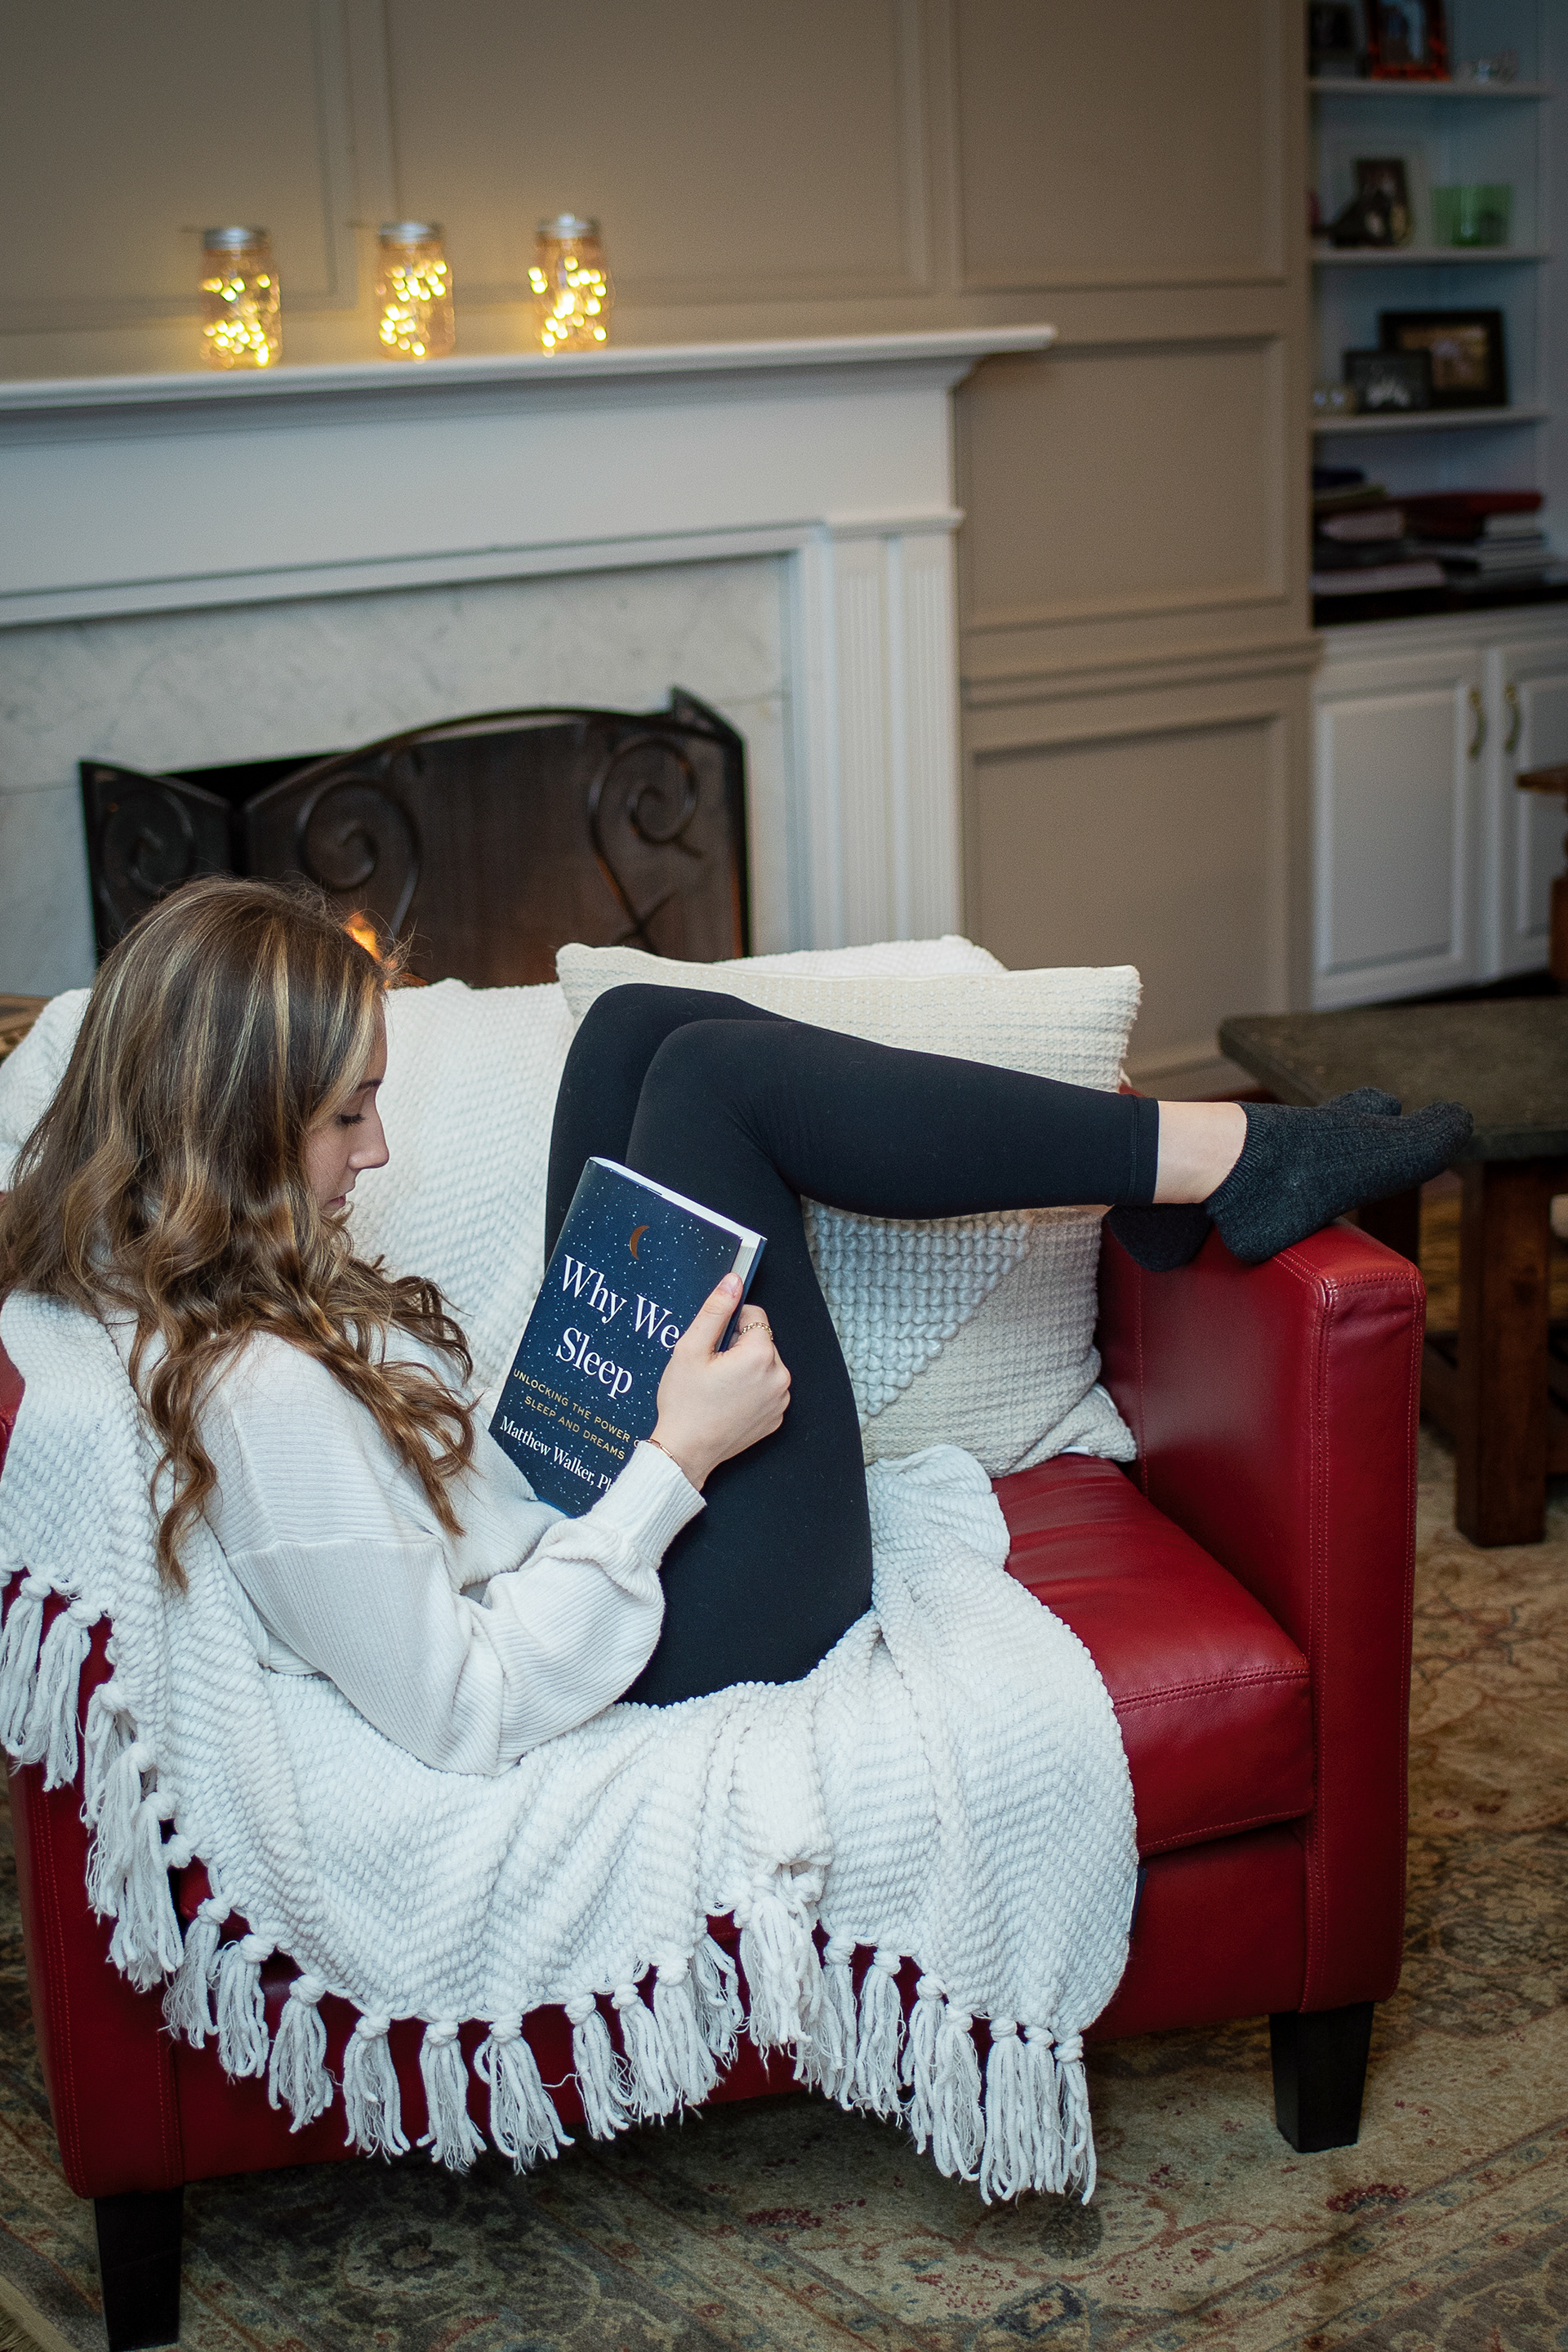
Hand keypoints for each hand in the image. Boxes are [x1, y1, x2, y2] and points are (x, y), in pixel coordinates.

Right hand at [649, 1273, 789, 1489]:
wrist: (685, 1452)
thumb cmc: (685, 1403)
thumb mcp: (691, 1349)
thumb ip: (715, 1310)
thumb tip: (733, 1281)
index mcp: (760, 1354)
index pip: (753, 1315)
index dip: (728, 1324)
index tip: (712, 1344)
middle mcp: (779, 1376)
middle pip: (760, 1340)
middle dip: (737, 1347)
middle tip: (712, 1369)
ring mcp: (780, 1399)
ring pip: (764, 1364)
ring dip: (746, 1367)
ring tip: (719, 1387)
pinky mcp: (777, 1417)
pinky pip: (767, 1388)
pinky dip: (751, 1389)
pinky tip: (728, 1402)